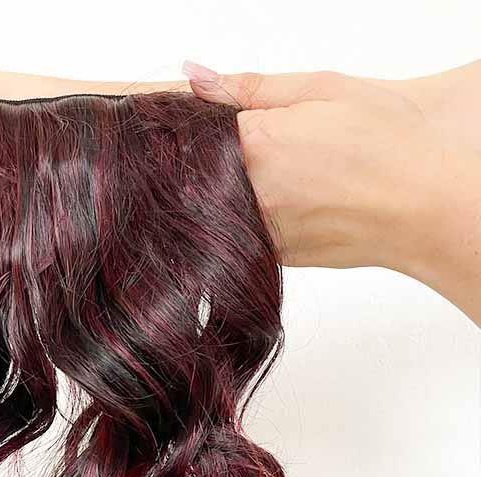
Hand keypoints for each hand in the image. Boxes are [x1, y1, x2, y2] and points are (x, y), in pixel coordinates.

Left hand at [183, 64, 480, 280]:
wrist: (424, 208)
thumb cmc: (386, 145)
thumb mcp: (321, 91)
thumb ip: (248, 88)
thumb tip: (195, 76)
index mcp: (253, 144)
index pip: (196, 133)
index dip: (207, 126)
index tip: (231, 124)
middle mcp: (246, 195)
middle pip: (202, 173)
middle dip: (222, 159)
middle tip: (282, 151)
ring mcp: (255, 232)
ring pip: (219, 206)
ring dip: (236, 190)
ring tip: (296, 176)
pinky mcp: (268, 257)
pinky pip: (243, 233)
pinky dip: (256, 215)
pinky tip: (295, 202)